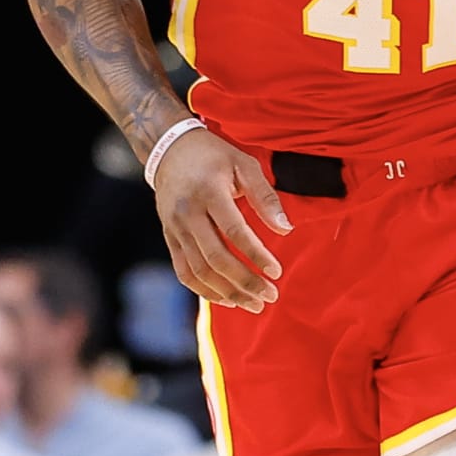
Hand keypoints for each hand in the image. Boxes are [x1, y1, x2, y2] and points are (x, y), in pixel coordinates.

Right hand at [152, 126, 291, 313]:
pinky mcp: (169, 238)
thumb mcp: (244, 164)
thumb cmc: (214, 156)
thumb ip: (265, 196)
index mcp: (208, 192)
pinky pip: (184, 272)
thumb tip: (285, 228)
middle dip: (245, 282)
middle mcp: (187, 213)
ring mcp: (174, 228)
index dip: (256, 255)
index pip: (234, 232)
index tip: (277, 272)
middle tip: (270, 296)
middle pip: (216, 258)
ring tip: (254, 304)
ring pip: (200, 271)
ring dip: (228, 293)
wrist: (169, 150)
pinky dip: (205, 291)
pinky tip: (227, 300)